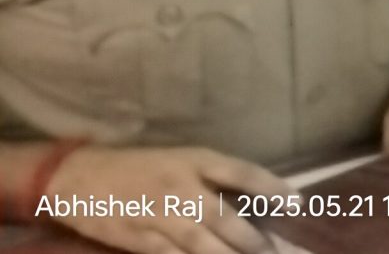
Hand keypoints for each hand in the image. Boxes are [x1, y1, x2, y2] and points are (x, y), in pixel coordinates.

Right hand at [43, 145, 288, 253]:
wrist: (78, 177)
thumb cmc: (137, 166)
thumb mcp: (180, 159)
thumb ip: (213, 178)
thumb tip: (254, 201)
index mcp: (193, 160)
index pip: (242, 173)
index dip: (273, 188)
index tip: (296, 204)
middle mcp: (179, 188)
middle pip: (226, 218)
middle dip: (254, 240)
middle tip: (277, 253)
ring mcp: (159, 217)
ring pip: (203, 245)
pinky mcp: (139, 241)